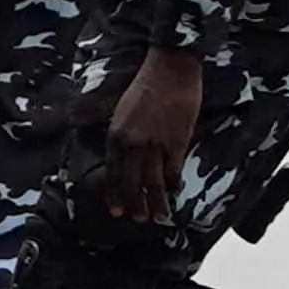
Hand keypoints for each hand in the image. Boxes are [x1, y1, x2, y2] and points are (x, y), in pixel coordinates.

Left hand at [98, 44, 204, 225]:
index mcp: (115, 136)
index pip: (112, 174)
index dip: (115, 195)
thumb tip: (128, 159)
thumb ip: (124, 136)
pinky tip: (176, 192)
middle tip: (140, 220)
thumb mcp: (123, 111)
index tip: (117, 211)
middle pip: (132, 184)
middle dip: (135, 206)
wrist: (170, 67)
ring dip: (157, 205)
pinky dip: (173, 186)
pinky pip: (173, 173)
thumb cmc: (147, 85)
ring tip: (160, 218)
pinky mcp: (176, 143)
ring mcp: (154, 145)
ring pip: (153, 185)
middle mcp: (132, 144)